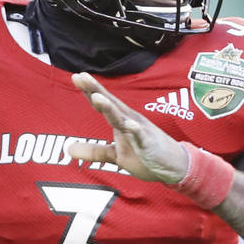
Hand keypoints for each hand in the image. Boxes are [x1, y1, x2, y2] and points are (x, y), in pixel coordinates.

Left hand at [67, 72, 189, 182]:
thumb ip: (94, 151)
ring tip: (97, 97)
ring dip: (110, 108)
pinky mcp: (150, 144)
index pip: (103, 104)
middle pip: (111, 104)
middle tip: (81, 77)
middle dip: (96, 90)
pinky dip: (136, 130)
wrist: (175, 166)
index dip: (89, 91)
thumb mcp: (116, 156)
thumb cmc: (146, 156)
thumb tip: (68, 149)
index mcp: (121, 121)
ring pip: (123, 118)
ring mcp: (140, 131)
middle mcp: (130, 121)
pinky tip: (129, 124)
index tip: (76, 77)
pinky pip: (142, 137)